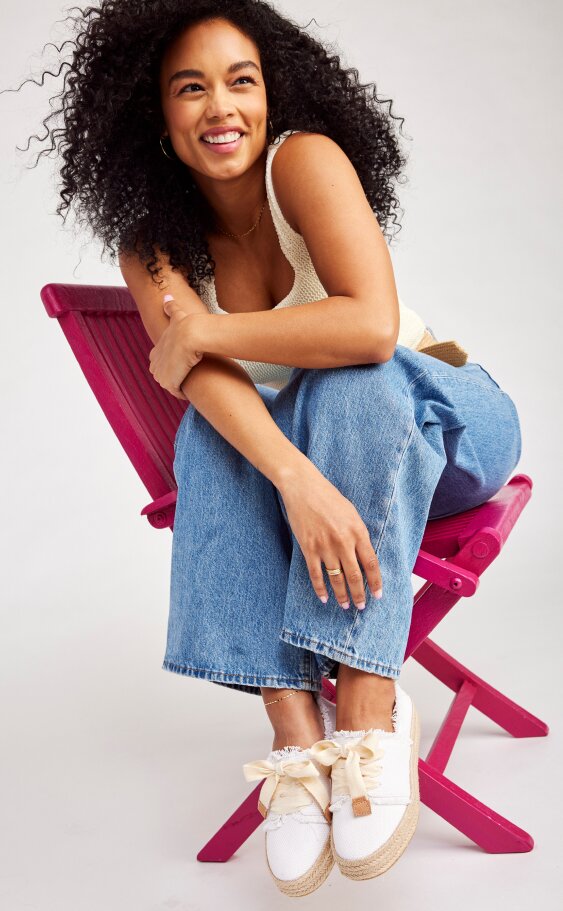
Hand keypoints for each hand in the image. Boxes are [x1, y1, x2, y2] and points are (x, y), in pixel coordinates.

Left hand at [148, 296, 203, 398]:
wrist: (192, 334)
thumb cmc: (187, 325)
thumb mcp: (176, 315)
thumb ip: (170, 307)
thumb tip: (167, 295)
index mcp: (156, 351)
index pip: (160, 362)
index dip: (171, 363)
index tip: (183, 363)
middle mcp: (155, 363)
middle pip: (163, 375)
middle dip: (173, 376)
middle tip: (188, 375)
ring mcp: (161, 374)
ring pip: (170, 384)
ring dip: (178, 385)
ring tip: (191, 383)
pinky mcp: (169, 383)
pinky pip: (176, 392)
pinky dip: (182, 392)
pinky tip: (191, 389)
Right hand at [278, 463, 382, 609]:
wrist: (304, 488)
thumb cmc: (329, 498)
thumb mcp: (352, 513)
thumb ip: (359, 535)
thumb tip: (364, 557)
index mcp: (358, 531)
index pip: (371, 563)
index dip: (375, 582)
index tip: (378, 594)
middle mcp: (343, 541)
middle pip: (355, 576)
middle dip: (359, 594)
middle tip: (361, 606)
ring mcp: (325, 546)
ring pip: (336, 578)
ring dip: (342, 595)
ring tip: (345, 605)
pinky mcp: (308, 548)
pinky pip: (316, 574)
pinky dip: (320, 588)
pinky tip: (324, 598)